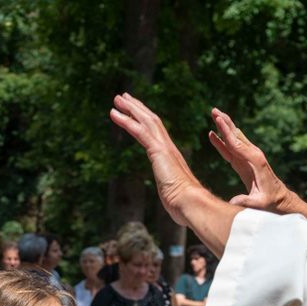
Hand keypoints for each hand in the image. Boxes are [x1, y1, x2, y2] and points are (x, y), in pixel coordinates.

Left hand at [110, 93, 204, 227]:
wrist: (192, 204)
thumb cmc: (186, 205)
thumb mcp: (176, 197)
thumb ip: (174, 196)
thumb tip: (176, 206)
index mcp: (171, 157)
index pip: (157, 133)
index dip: (146, 120)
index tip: (136, 112)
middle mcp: (168, 148)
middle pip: (151, 121)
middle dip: (137, 108)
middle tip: (123, 97)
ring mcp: (164, 148)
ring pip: (146, 121)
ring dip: (130, 108)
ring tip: (117, 99)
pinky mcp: (158, 151)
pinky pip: (139, 131)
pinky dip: (126, 120)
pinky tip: (114, 113)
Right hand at [208, 108, 293, 213]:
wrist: (278, 199)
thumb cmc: (270, 201)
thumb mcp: (259, 203)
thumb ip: (247, 201)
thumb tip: (233, 202)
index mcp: (255, 161)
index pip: (236, 143)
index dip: (226, 132)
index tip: (218, 120)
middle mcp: (252, 155)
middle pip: (235, 135)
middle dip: (224, 122)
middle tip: (214, 110)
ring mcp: (248, 157)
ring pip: (233, 138)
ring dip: (223, 127)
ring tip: (214, 115)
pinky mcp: (243, 162)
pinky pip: (230, 149)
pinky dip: (221, 141)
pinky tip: (212, 134)